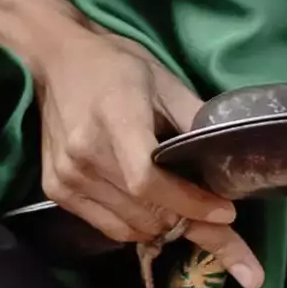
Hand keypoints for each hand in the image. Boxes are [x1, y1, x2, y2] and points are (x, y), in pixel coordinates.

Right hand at [23, 15, 263, 287]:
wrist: (56, 59)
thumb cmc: (117, 66)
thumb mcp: (165, 81)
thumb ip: (195, 122)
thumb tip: (231, 160)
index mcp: (114, 118)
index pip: (149, 180)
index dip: (190, 204)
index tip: (226, 212)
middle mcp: (83, 153)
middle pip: (144, 211)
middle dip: (188, 221)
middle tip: (217, 218)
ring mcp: (65, 176)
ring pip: (129, 227)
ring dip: (164, 228)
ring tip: (186, 213)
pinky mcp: (55, 190)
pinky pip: (108, 227)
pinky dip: (136, 226)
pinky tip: (151, 210)